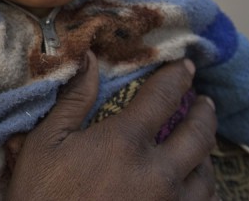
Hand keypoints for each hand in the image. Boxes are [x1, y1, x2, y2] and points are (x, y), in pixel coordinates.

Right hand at [7, 52, 217, 200]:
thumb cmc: (41, 192)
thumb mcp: (46, 141)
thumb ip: (73, 100)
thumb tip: (89, 60)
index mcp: (125, 143)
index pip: (163, 98)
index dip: (176, 77)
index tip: (184, 66)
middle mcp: (157, 173)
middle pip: (198, 135)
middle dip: (204, 112)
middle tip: (203, 100)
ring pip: (206, 176)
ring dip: (205, 153)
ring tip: (198, 142)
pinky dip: (201, 188)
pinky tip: (191, 182)